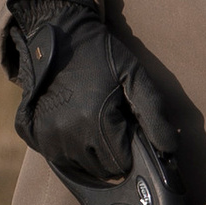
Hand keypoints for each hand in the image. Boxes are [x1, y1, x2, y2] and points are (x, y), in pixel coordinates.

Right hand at [1, 0, 188, 189]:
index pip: (123, 163)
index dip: (131, 150)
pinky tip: (75, 127)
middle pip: (103, 170)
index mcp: (97, 122)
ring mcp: (49, 137)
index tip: (128, 129)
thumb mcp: (135, 76)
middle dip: (113, 154)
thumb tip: (170, 150)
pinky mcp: (35, 134)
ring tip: (93, 124)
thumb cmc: (102, 56)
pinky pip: (59, 159)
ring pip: (81, 167)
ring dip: (92, 154)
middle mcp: (70, 134)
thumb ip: (154, 114)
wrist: (60, 35)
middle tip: (112, 125)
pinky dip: (71, 150)